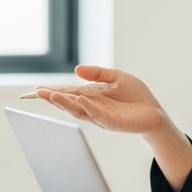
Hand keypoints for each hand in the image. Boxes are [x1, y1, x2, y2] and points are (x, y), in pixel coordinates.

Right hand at [35, 65, 176, 138]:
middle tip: (37, 93)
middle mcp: (92, 107)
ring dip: (65, 103)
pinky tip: (79, 100)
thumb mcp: (116, 77)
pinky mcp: (111, 122)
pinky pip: (97, 114)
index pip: (68, 93)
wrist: (154, 111)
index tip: (37, 89)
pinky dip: (88, 107)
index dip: (54, 91)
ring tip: (52, 96)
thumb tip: (77, 69)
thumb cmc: (136, 95)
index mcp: (91, 96)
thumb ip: (98, 73)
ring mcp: (100, 116)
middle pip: (68, 103)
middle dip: (52, 98)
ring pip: (78, 110)